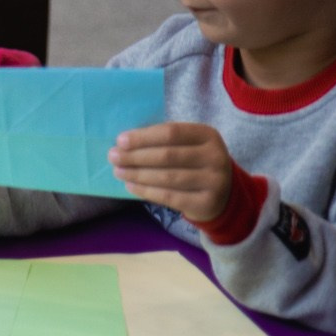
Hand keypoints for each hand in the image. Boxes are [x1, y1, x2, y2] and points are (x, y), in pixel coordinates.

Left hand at [109, 122, 232, 222]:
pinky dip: (146, 191)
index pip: (171, 132)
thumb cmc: (194, 163)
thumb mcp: (187, 145)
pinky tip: (130, 186)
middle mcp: (215, 156)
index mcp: (208, 135)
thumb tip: (124, 143)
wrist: (223, 194)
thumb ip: (163, 141)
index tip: (120, 141)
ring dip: (137, 174)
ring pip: (167, 177)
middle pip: (167, 155)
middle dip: (135, 156)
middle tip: (113, 157)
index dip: (143, 137)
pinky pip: (169, 197)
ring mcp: (214, 181)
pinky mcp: (207, 202)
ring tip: (118, 172)